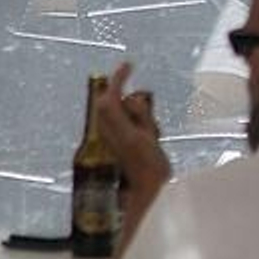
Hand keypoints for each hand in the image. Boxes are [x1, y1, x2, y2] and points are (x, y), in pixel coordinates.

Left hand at [93, 63, 171, 196]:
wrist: (144, 193)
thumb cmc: (150, 167)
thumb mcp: (150, 137)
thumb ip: (141, 115)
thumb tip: (132, 97)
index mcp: (118, 128)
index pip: (111, 96)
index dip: (118, 78)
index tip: (129, 64)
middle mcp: (108, 132)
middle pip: (108, 102)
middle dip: (121, 92)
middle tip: (138, 93)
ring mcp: (108, 139)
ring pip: (113, 112)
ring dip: (127, 109)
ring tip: (148, 126)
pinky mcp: (112, 145)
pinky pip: (116, 122)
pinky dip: (127, 119)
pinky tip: (145, 133)